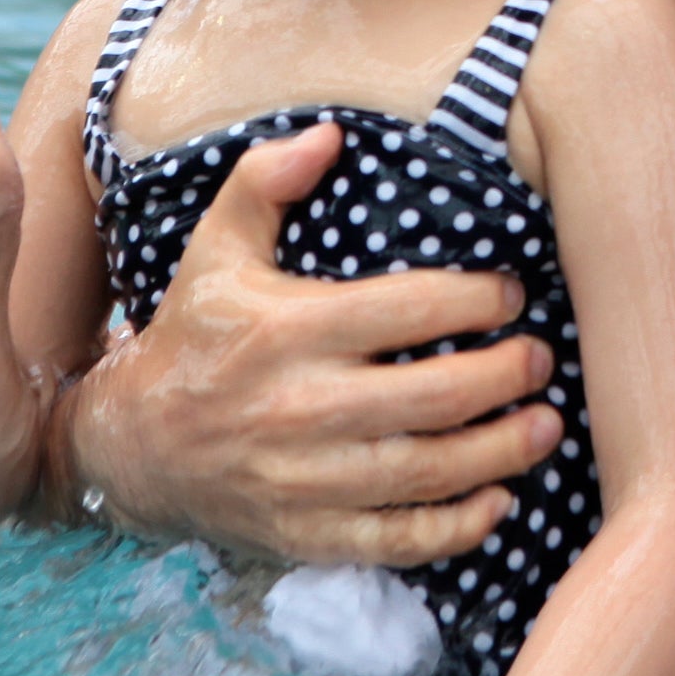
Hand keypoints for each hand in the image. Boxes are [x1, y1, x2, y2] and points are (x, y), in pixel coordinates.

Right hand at [55, 121, 561, 567]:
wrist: (128, 448)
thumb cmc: (193, 335)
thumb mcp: (215, 249)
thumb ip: (265, 182)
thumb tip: (329, 135)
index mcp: (285, 330)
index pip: (405, 311)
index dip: (474, 301)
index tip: (510, 294)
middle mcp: (297, 408)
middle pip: (431, 397)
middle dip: (504, 376)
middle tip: (542, 358)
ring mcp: (302, 480)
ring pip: (424, 472)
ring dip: (500, 452)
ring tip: (546, 425)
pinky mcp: (304, 534)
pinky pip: (393, 540)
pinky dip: (454, 528)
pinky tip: (498, 501)